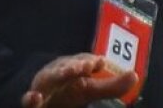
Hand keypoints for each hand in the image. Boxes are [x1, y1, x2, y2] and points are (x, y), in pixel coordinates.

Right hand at [21, 53, 136, 107]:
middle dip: (75, 65)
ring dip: (58, 74)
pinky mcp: (33, 102)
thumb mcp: (90, 89)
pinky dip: (30, 98)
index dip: (90, 61)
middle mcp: (57, 74)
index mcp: (73, 68)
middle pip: (66, 67)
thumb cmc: (68, 90)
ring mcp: (44, 87)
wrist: (40, 99)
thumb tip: (134, 76)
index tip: (99, 63)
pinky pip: (28, 100)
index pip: (82, 62)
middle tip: (85, 66)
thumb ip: (112, 85)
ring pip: (49, 78)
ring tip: (69, 72)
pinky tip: (34, 97)